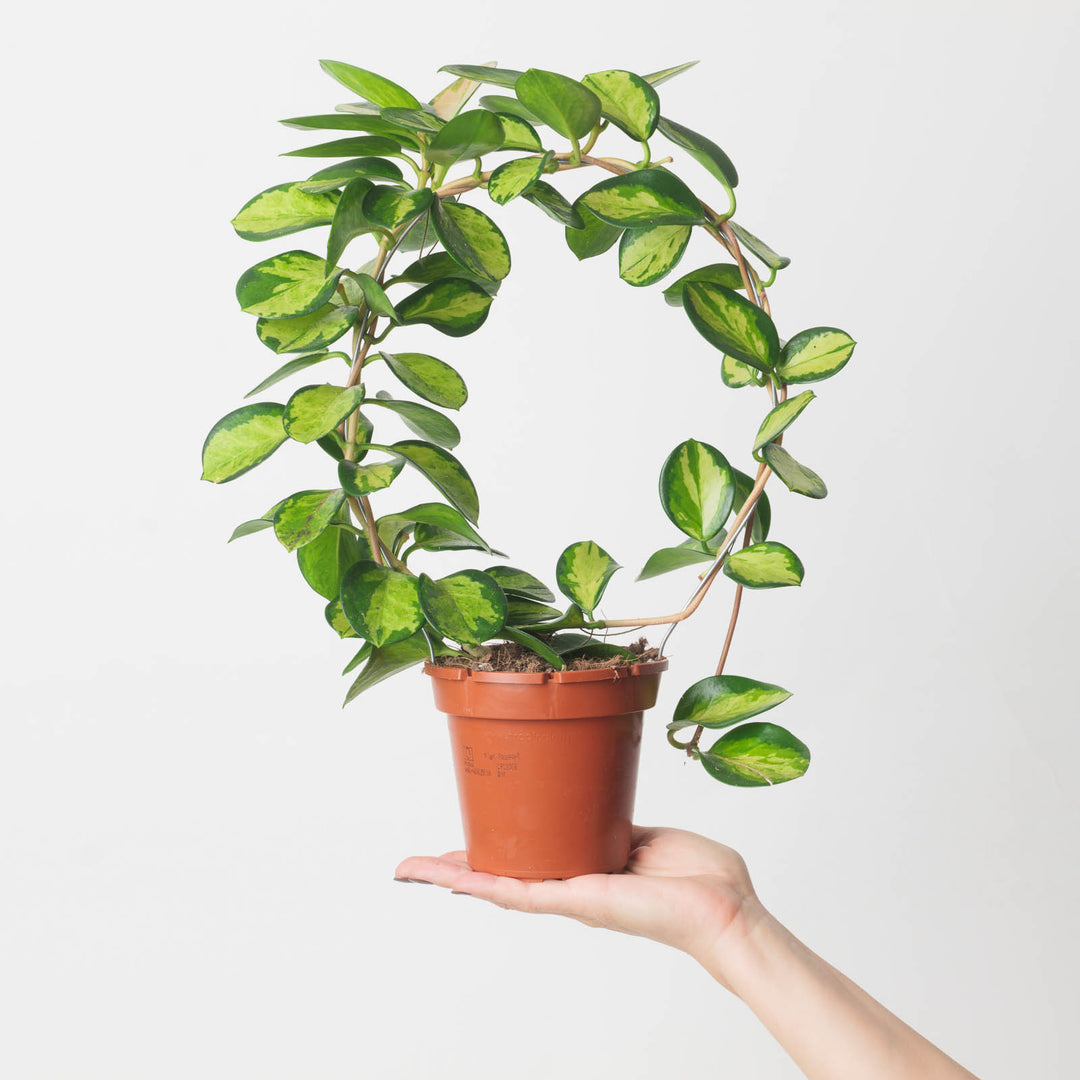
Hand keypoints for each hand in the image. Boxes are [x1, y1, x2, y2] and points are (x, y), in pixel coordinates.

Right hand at [395, 825, 762, 976]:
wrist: (727, 909)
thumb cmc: (701, 878)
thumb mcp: (646, 834)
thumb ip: (614, 821)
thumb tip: (596, 801)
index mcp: (587, 867)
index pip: (528, 858)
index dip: (491, 850)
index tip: (459, 840)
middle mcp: (572, 885)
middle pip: (502, 875)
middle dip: (457, 869)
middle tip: (414, 862)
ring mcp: (572, 895)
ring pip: (500, 886)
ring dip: (454, 877)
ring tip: (414, 869)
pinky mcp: (580, 900)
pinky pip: (524, 893)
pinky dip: (485, 884)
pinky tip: (452, 880)